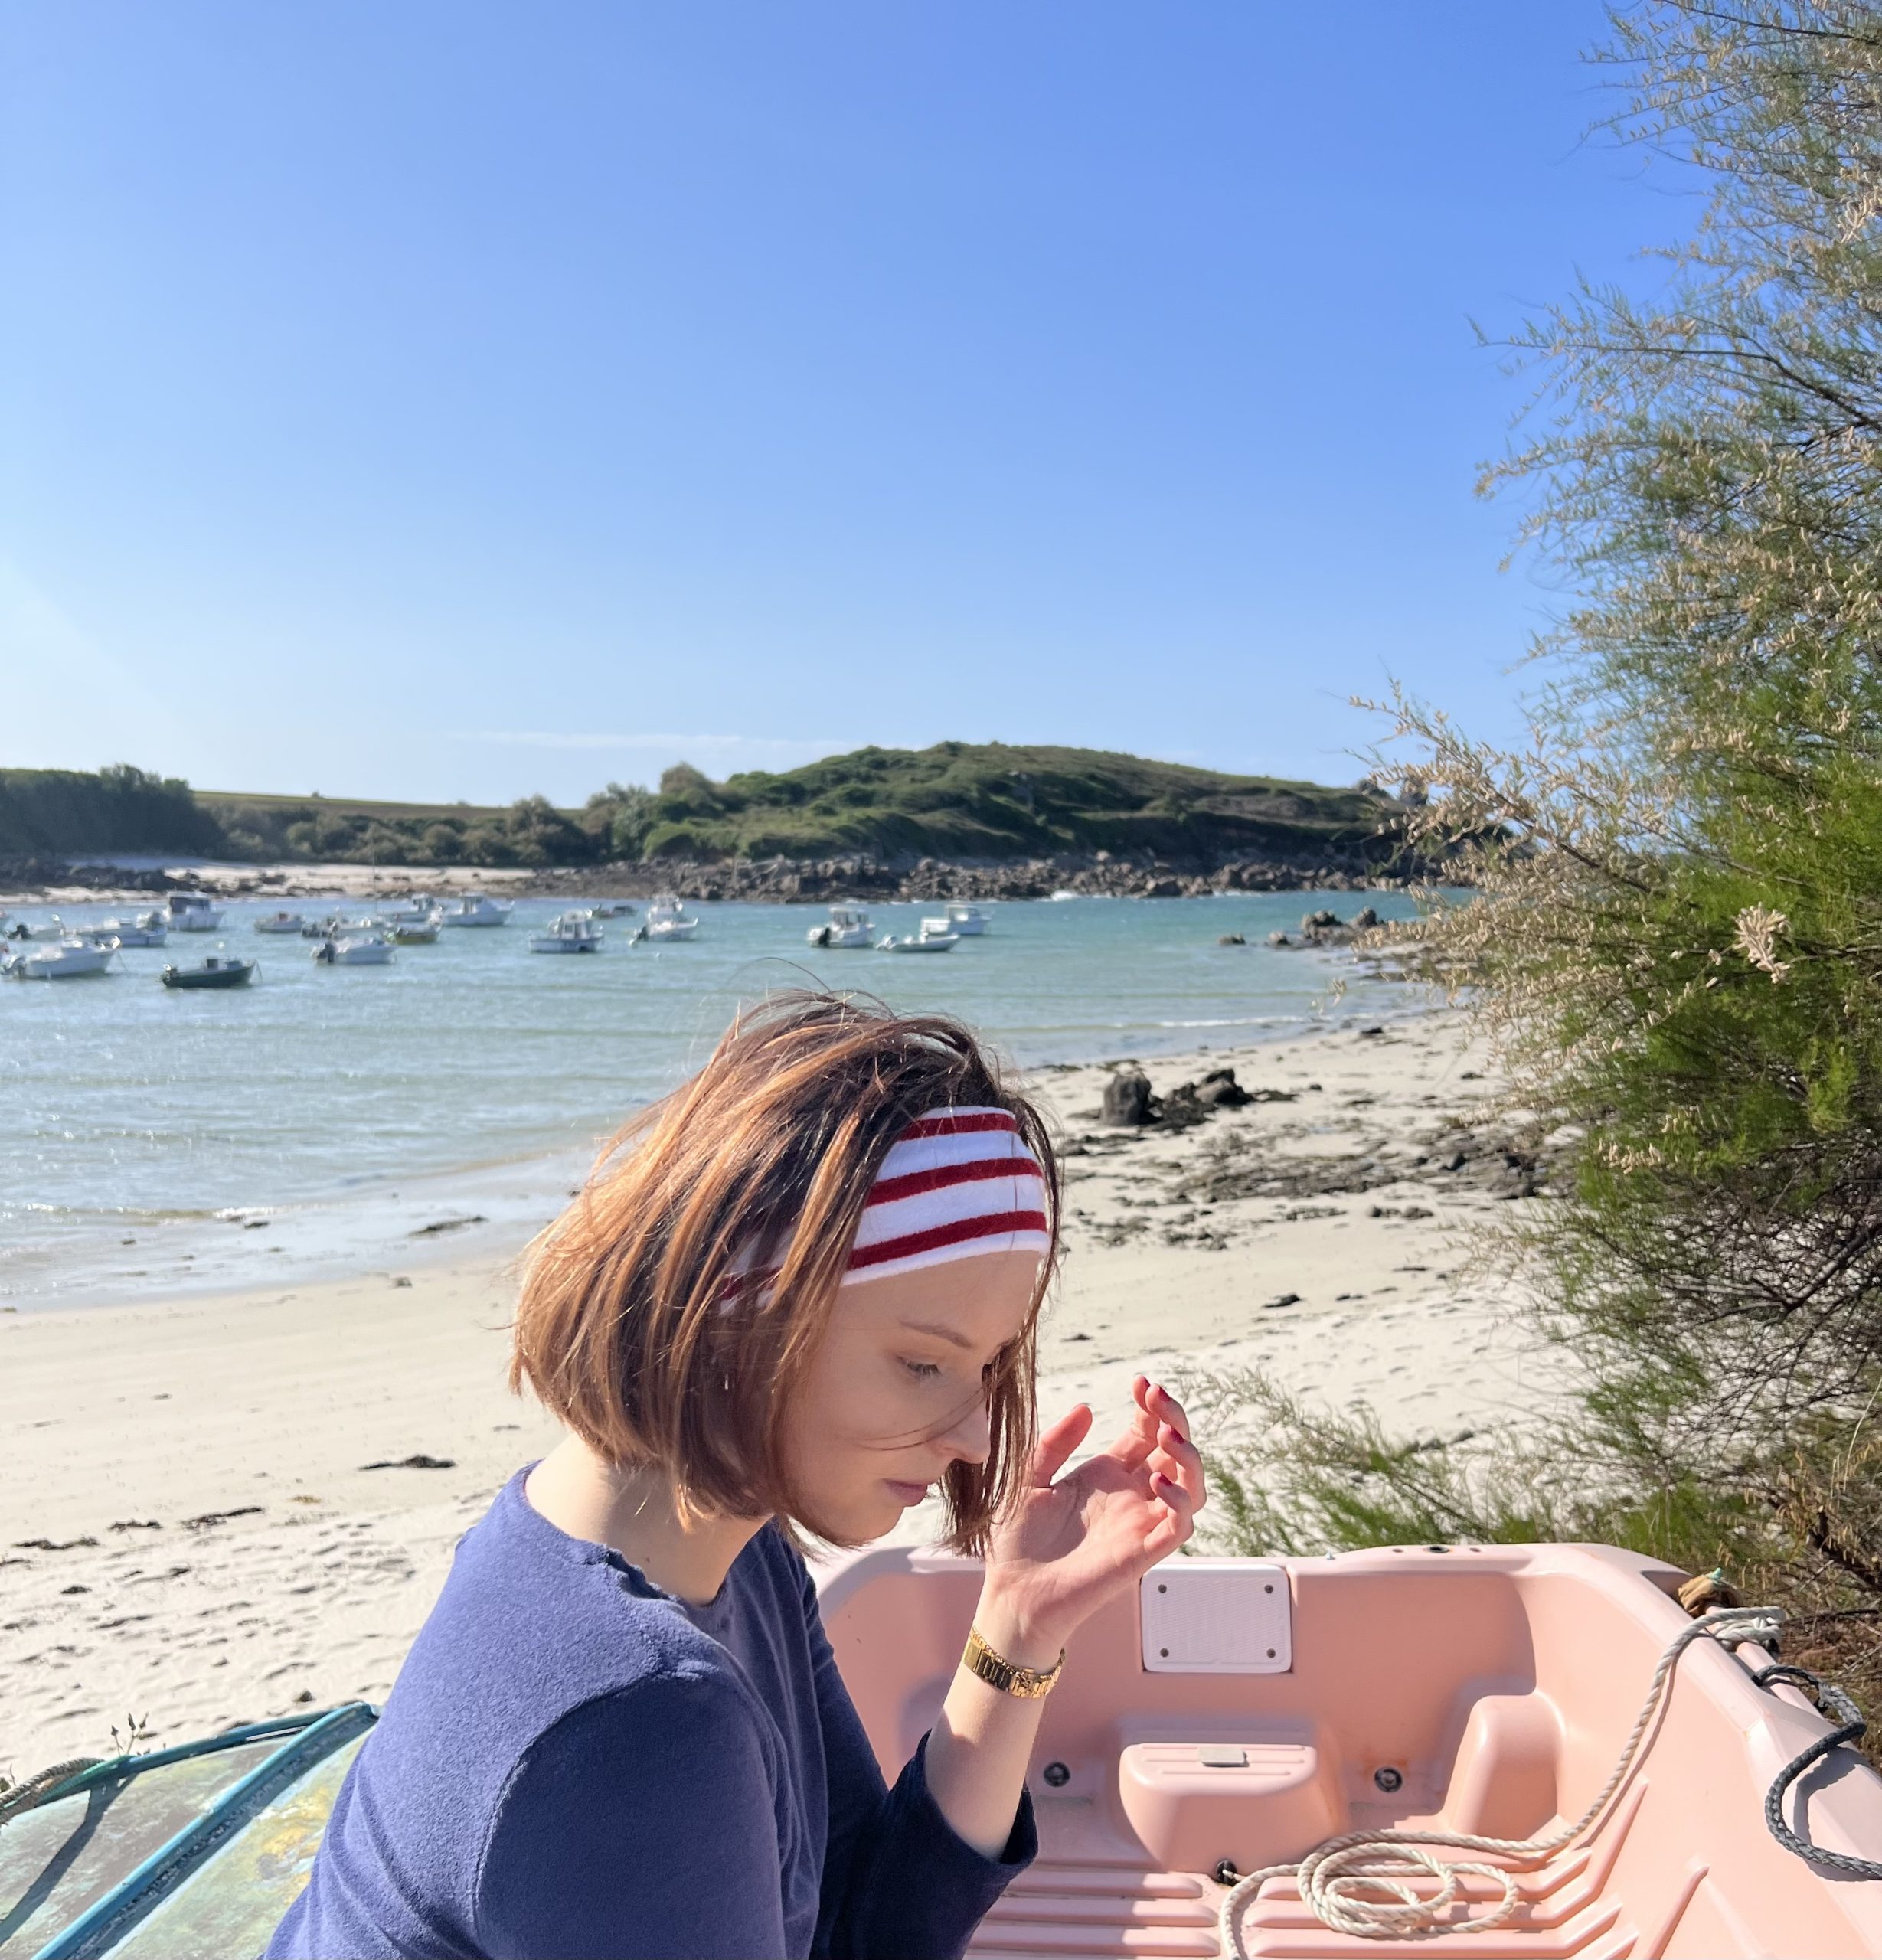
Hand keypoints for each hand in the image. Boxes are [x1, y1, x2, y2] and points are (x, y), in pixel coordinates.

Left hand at [976, 1376, 1204, 1664]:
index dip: (1151, 1407)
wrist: (1011, 1594)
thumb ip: (1055, 1444)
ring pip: (1191, 1487)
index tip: (1141, 1382)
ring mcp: (1139, 1525)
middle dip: (1174, 1420)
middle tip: (1157, 1396)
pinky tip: (1158, 1482)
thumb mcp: (1028, 1479)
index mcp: (1107, 1477)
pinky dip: (1179, 1501)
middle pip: (1174, 1453)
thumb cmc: (1017, 1543)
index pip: (1146, 1434)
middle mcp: (1130, 1498)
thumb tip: (1085, 1408)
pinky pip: (1178, 1527)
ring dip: (1188, 1458)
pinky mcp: (1141, 1554)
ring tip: (1167, 1435)